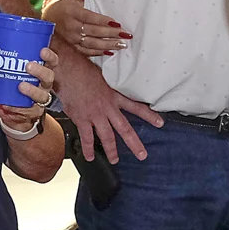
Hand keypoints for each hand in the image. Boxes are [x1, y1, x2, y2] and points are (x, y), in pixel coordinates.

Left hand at [0, 44, 56, 135]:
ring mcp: (39, 100)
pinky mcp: (32, 113)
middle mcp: (43, 85)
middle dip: (40, 71)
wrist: (15, 112)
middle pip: (49, 77)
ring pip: (42, 95)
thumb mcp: (5, 72)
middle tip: (28, 66)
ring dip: (32, 90)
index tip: (42, 51)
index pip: (51, 62)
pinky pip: (28, 111)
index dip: (49, 56)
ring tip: (21, 86)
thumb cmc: (13, 86)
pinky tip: (7, 105)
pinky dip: (17, 108)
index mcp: (40, 72)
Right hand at [45, 0, 128, 58]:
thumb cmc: (64, 6)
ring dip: (108, 45)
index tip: (117, 23)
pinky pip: (87, 51)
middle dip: (111, 34)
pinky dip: (99, 52)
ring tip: (122, 44)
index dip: (103, 21)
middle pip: (94, 32)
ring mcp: (72, 38)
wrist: (48, 20)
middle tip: (125, 34)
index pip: (90, 18)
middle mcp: (72, 27)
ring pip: (92, 44)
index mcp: (72, 13)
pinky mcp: (73, 46)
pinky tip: (111, 51)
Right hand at [52, 46, 162, 162]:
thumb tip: (109, 88)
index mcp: (114, 96)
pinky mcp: (82, 119)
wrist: (69, 70)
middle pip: (125, 128)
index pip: (136, 107)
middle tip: (142, 155)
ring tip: (115, 160)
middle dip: (134, 143)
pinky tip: (90, 157)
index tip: (159, 123)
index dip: (149, 116)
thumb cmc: (83, 70)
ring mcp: (95, 115)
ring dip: (111, 150)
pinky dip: (88, 149)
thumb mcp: (103, 76)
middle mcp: (107, 107)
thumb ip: (108, 87)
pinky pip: (86, 138)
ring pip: (107, 136)